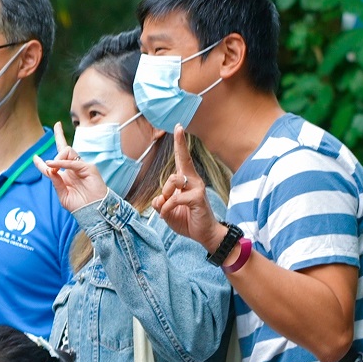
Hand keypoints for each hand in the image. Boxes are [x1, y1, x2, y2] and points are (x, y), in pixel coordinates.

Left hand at [33, 121, 108, 211]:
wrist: (93, 211)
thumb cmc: (79, 206)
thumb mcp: (63, 195)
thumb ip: (56, 182)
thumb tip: (49, 169)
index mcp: (65, 176)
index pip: (53, 164)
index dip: (42, 162)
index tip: (34, 157)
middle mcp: (72, 168)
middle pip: (65, 149)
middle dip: (59, 137)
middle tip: (56, 128)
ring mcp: (80, 167)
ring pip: (67, 151)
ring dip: (57, 158)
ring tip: (52, 168)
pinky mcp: (88, 168)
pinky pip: (73, 162)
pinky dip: (62, 163)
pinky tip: (53, 166)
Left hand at [150, 125, 223, 250]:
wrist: (205, 234)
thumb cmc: (188, 220)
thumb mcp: (168, 212)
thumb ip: (161, 203)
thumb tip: (157, 199)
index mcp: (186, 181)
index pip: (183, 158)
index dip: (180, 143)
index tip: (179, 127)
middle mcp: (194, 181)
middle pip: (182, 161)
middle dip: (177, 153)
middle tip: (173, 161)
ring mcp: (197, 188)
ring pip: (174, 180)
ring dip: (166, 194)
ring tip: (167, 206)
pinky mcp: (198, 198)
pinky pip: (176, 198)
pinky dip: (167, 207)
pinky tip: (167, 214)